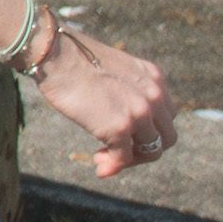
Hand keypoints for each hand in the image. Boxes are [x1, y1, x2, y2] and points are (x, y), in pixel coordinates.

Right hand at [37, 21, 177, 170]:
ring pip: (151, 151)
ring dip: (129, 161)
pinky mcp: (120, 128)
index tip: (128, 135)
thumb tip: (115, 111)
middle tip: (119, 152)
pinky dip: (113, 167)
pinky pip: (124, 158)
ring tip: (102, 160)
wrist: (57, 54)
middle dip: (144, 149)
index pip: (166, 116)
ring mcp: (139, 113)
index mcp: (155, 79)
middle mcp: (154, 96)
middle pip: (166, 137)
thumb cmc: (73, 60)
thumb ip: (126, 89)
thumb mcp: (114, 70)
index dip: (149, 131)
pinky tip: (99, 167)